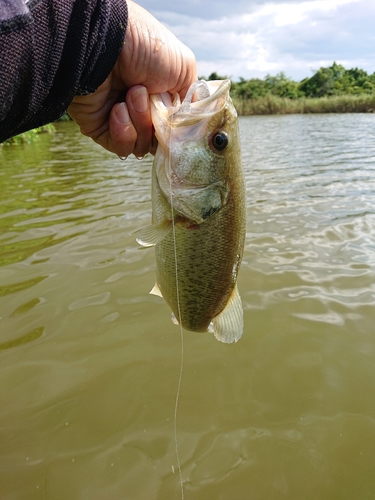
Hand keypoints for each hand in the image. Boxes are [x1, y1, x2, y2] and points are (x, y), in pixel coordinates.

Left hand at [68, 1, 196, 157]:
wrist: (104, 44)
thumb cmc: (146, 49)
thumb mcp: (184, 68)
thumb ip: (193, 100)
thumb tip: (190, 126)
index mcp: (161, 95)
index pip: (175, 127)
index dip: (178, 127)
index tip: (178, 118)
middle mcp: (141, 110)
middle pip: (160, 141)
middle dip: (158, 123)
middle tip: (151, 97)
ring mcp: (121, 121)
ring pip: (142, 146)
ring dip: (140, 123)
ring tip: (131, 95)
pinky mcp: (101, 129)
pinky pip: (122, 147)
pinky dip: (124, 132)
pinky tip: (118, 110)